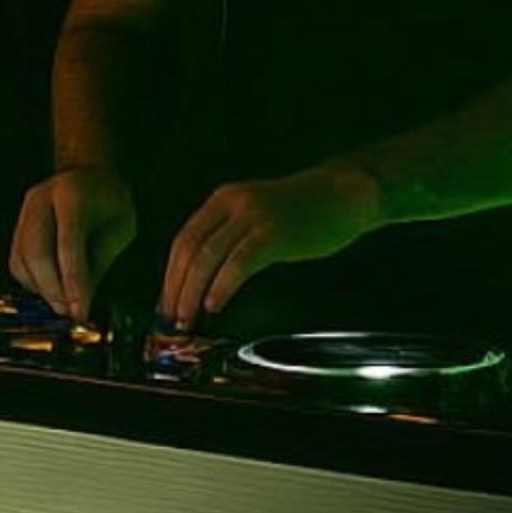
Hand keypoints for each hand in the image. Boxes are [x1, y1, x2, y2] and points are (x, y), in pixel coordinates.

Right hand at [9, 166, 138, 322]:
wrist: (88, 175)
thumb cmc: (110, 203)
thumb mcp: (121, 227)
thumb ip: (101, 260)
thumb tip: (80, 302)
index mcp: (72, 194)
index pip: (67, 244)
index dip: (73, 282)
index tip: (81, 311)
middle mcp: (40, 200)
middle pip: (36, 253)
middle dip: (53, 290)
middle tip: (71, 313)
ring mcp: (24, 212)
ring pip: (21, 261)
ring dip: (43, 290)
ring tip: (65, 305)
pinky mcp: (16, 228)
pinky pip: (17, 263)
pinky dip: (33, 283)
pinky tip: (53, 290)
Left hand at [159, 162, 382, 330]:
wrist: (345, 194)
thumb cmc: (303, 211)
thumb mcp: (255, 214)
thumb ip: (229, 236)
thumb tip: (200, 279)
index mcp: (223, 199)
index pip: (183, 239)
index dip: (170, 274)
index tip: (166, 302)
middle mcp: (233, 203)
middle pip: (189, 249)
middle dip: (175, 287)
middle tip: (171, 317)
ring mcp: (253, 216)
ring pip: (208, 257)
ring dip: (192, 292)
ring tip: (188, 318)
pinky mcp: (274, 232)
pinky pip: (239, 262)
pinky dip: (222, 285)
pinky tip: (215, 304)